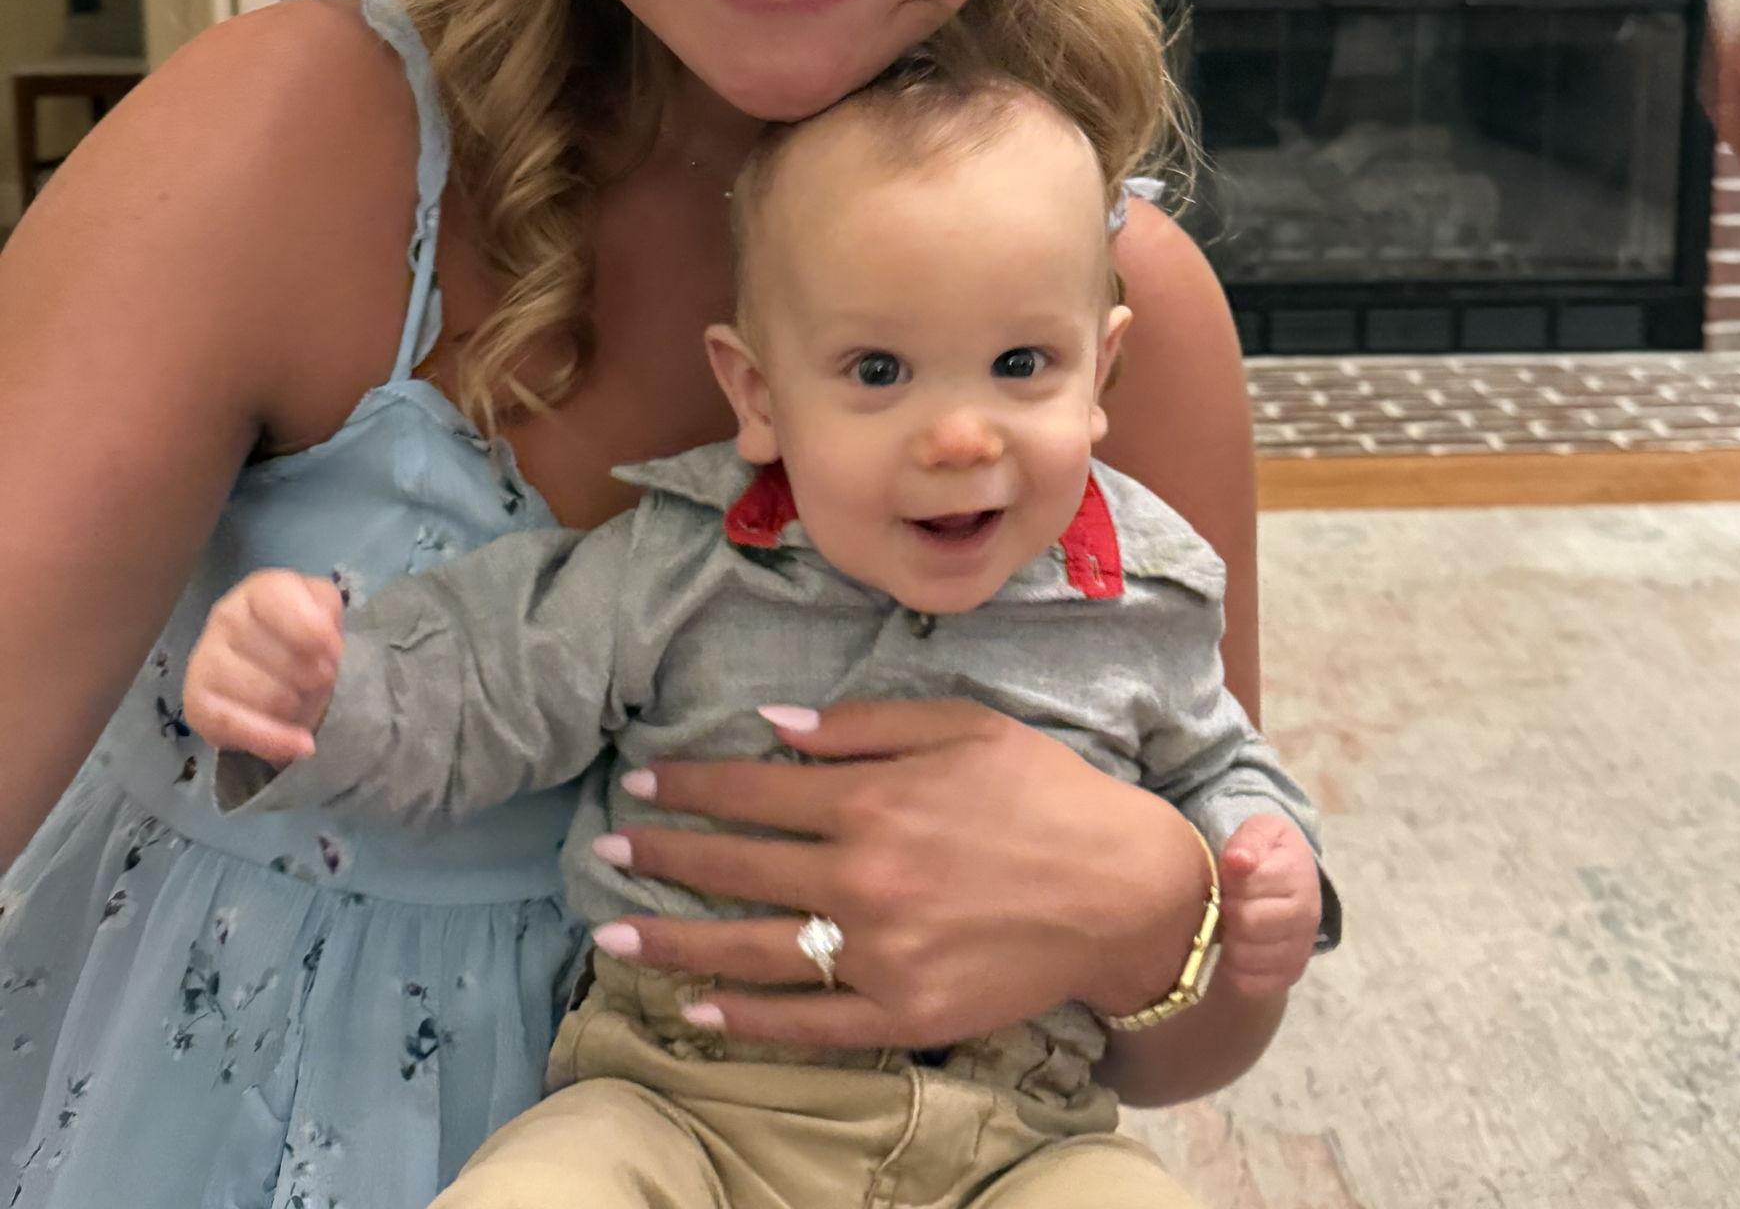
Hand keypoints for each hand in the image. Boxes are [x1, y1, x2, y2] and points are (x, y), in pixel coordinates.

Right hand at [183, 569, 344, 766]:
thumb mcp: (325, 611)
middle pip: (282, 657)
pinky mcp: (196, 703)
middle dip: (314, 676)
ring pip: (265, 695)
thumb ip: (327, 613)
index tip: (334, 652)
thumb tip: (325, 644)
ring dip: (298, 706)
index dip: (311, 628)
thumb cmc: (304, 635)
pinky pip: (235, 727)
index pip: (277, 598)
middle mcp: (225, 617)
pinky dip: (273, 740)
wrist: (275, 672)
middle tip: (320, 681)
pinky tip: (300, 746)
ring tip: (302, 701)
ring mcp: (204, 660)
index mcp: (260, 590)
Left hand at [592, 699, 1213, 1050]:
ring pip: (750, 951)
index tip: (643, 784)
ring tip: (613, 938)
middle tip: (607, 849)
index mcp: (875, 799)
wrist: (1123, 891)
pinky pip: (805, 1022)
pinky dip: (745, 1020)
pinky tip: (697, 1010)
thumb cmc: (1046, 794)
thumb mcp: (963, 727)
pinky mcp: (903, 1015)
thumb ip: (862, 726)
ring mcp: (878, 954)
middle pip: (737, 868)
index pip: (753, 792)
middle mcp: (864, 877)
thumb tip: (773, 727)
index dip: (691, 787)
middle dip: (663, 856)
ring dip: (673, 944)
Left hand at [1216, 813, 1319, 996]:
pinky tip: (1234, 948)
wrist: (1284, 886)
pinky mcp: (1288, 975)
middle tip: (1223, 902)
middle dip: (1227, 911)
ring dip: (1228, 940)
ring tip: (1228, 924)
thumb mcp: (1259, 832)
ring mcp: (1300, 948)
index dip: (1231, 880)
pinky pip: (1254, 982)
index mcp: (1299, 874)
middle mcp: (1307, 915)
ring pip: (1248, 955)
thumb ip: (1250, 840)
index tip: (1226, 875)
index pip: (1254, 883)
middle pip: (1249, 922)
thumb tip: (1237, 860)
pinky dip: (1235, 968)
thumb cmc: (1265, 854)